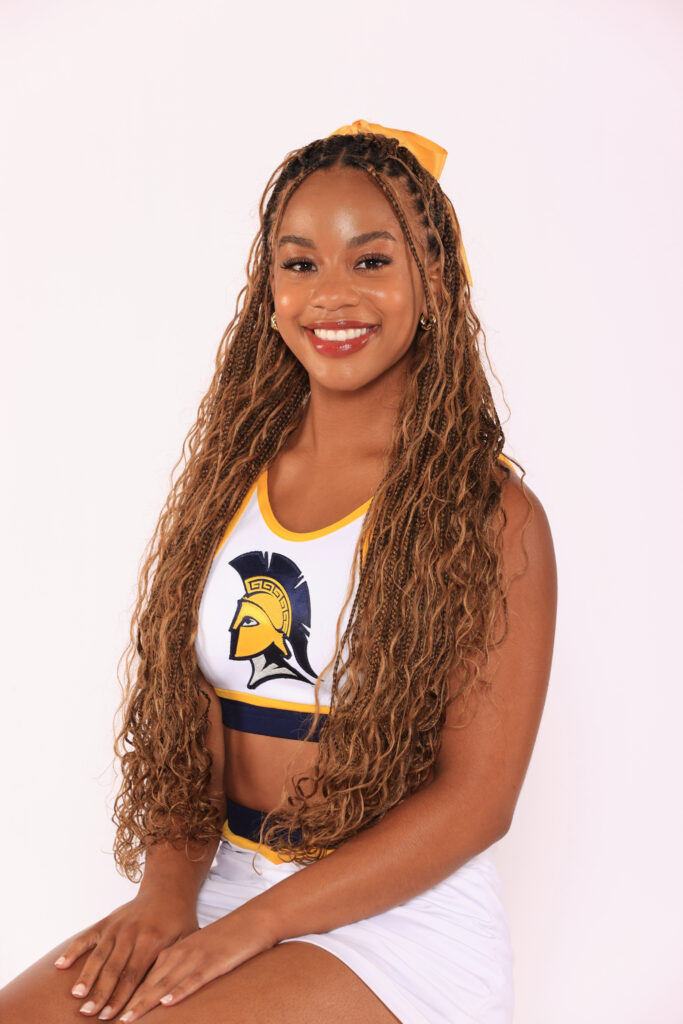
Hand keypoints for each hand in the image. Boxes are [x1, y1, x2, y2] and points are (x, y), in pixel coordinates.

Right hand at [54, 888, 198, 1019]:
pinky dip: (73, 950)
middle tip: (88, 1013)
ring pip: (98, 955)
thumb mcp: (186, 939)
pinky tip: (60, 966)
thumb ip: (175, 964)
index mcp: (151, 940)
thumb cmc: (179, 920)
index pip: (133, 974)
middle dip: (101, 993)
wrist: (168, 890)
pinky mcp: (107, 922)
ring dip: (86, 976)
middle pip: (113, 968)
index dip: (120, 997)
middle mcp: (131, 933)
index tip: (110, 1017)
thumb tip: (169, 993)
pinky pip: (87, 936)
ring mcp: (117, 927)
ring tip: (76, 996)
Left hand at [115, 904, 275, 1020]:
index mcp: (172, 950)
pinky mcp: (214, 962)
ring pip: (165, 982)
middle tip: (101, 1018)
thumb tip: (159, 991)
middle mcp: (179, 953)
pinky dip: (180, 991)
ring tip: (126, 1018)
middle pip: (146, 981)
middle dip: (123, 1001)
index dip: (120, 993)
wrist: (253, 919)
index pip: (140, 975)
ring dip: (144, 1002)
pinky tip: (168, 1002)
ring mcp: (196, 957)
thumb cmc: (225, 938)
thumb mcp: (195, 950)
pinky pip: (194, 979)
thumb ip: (176, 966)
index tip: (102, 1009)